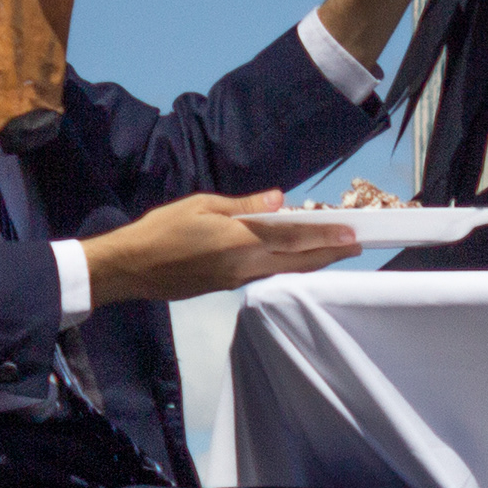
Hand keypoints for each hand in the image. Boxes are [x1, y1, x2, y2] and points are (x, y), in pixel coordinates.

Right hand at [80, 190, 354, 306]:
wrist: (131, 268)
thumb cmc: (162, 229)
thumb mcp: (202, 205)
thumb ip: (244, 206)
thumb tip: (280, 200)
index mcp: (239, 241)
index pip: (292, 238)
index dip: (324, 237)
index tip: (351, 235)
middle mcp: (244, 265)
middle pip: (296, 261)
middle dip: (329, 254)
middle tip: (356, 247)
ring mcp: (235, 280)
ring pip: (283, 270)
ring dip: (310, 261)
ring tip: (333, 251)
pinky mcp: (225, 287)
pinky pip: (265, 275)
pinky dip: (286, 266)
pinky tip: (294, 258)